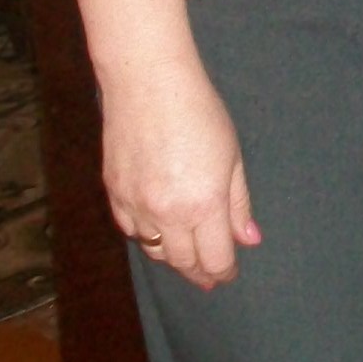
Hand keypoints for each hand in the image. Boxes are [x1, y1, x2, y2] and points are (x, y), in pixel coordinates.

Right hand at [100, 58, 260, 289]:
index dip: (223, 271)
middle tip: (210, 276)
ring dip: (174, 257)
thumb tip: (248, 240)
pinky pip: (132, 230)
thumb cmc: (200, 113)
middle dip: (199, 271)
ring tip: (188, 257)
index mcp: (204, 205)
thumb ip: (238, 203)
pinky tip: (159, 233)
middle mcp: (167, 214)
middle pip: (182, 262)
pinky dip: (148, 237)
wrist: (148, 85)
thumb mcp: (232, 156)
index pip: (213, 258)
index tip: (229, 274)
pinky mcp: (114, 195)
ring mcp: (136, 207)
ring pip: (155, 251)